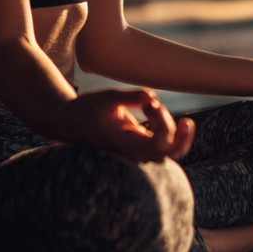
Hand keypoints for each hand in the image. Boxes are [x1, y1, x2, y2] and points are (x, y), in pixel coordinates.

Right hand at [63, 89, 194, 161]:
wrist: (70, 123)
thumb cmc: (87, 109)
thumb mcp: (107, 98)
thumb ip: (131, 97)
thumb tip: (153, 97)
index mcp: (126, 143)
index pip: (158, 145)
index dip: (164, 123)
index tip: (150, 103)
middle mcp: (135, 151)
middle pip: (170, 154)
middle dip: (181, 136)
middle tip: (182, 118)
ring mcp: (138, 151)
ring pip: (169, 151)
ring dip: (175, 132)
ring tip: (160, 110)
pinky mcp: (140, 145)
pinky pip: (163, 144)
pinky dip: (168, 129)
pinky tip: (154, 111)